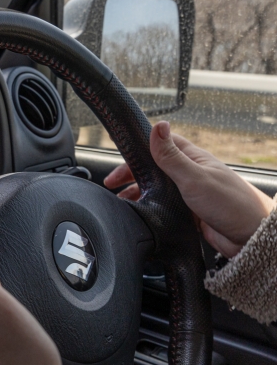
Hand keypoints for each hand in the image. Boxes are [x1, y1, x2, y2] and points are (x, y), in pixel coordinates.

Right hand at [105, 121, 275, 257]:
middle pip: (154, 168)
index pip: (161, 144)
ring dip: (138, 194)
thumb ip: (171, 155)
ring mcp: (190, 194)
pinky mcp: (190, 214)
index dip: (139, 148)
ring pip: (157, 190)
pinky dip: (150, 210)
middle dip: (131, 175)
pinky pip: (164, 208)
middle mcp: (190, 174)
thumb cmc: (231, 204)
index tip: (119, 156)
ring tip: (121, 202)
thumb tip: (157, 126)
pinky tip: (140, 215)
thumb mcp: (194, 177)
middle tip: (112, 184)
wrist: (251, 238)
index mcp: (193, 159)